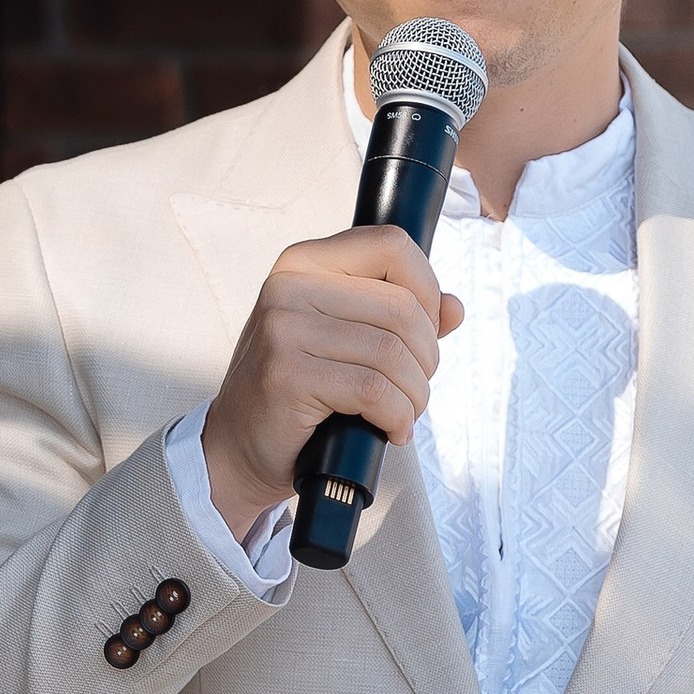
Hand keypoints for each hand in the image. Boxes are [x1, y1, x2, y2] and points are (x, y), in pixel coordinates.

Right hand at [203, 228, 464, 538]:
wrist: (238, 447)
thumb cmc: (301, 392)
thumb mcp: (348, 340)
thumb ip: (401, 317)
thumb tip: (455, 308)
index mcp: (304, 262)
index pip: (392, 245)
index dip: (427, 290)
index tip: (423, 335)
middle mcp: (289, 285)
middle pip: (403, 308)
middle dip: (426, 359)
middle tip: (411, 390)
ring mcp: (283, 329)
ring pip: (393, 353)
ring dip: (415, 395)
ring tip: (401, 414)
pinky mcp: (286, 375)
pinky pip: (374, 390)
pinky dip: (398, 417)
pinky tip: (390, 430)